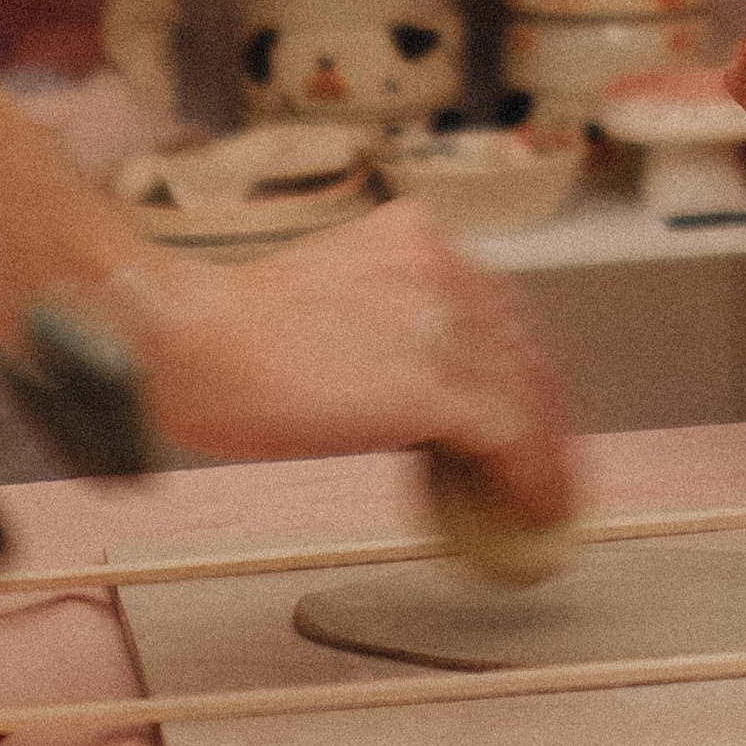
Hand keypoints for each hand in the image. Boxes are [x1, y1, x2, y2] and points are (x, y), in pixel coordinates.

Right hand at [108, 199, 576, 525]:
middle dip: (550, 418)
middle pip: (526, 350)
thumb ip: (391, 320)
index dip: (529, 372)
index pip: (501, 311)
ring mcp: (439, 323)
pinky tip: (527, 508)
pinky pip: (504, 437)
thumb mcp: (336, 295)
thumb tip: (428, 390)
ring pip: (525, 395)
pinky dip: (526, 478)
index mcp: (416, 237)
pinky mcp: (429, 385)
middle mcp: (440, 266)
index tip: (538, 413)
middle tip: (556, 471)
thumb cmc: (234, 332)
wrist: (188, 337)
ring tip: (549, 504)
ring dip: (547, 458)